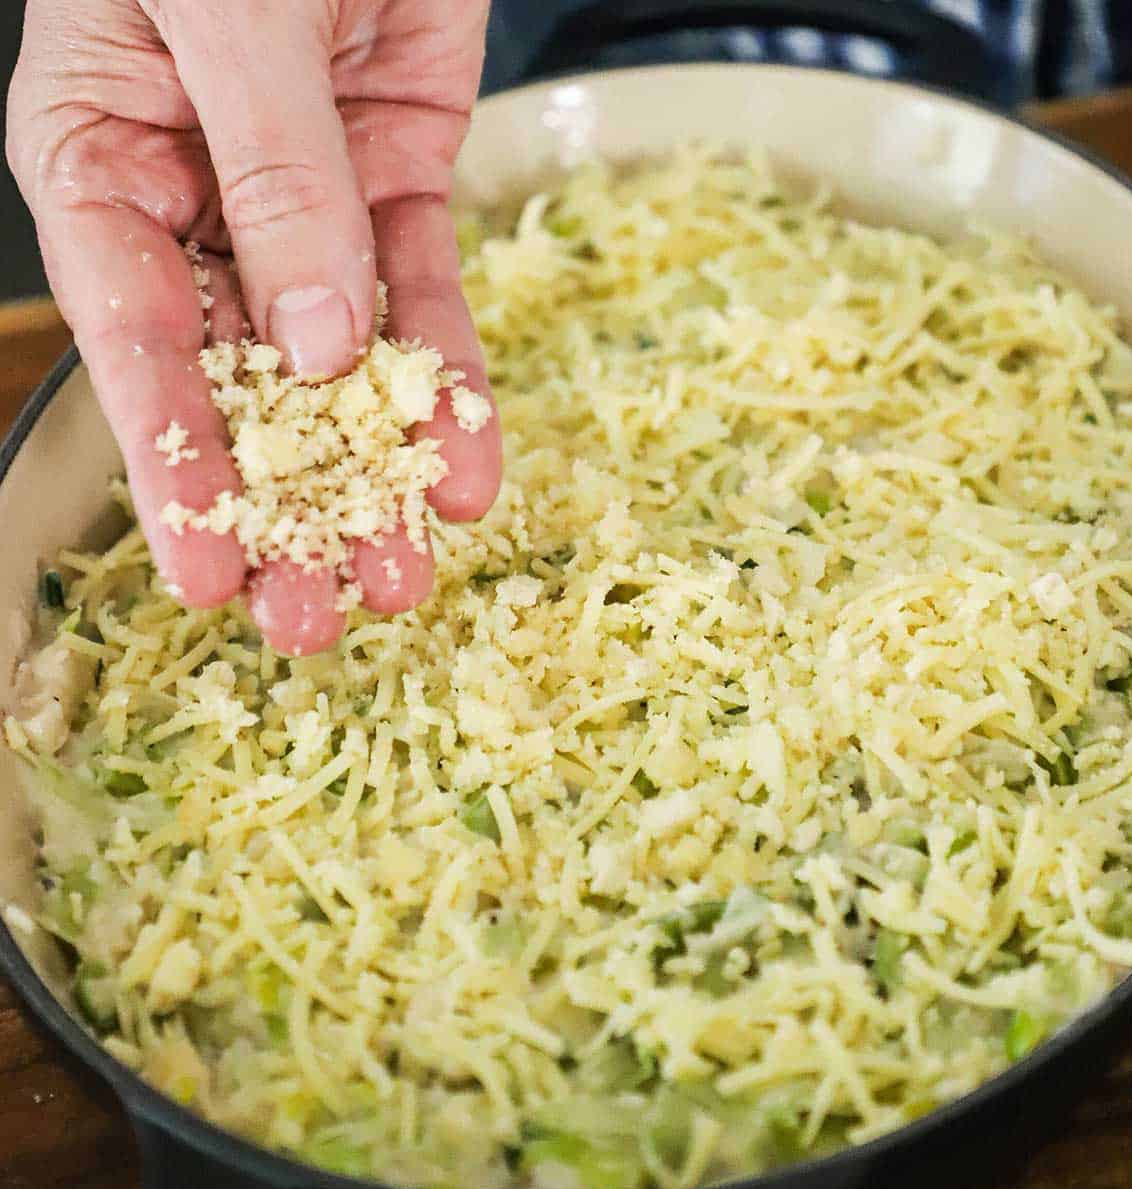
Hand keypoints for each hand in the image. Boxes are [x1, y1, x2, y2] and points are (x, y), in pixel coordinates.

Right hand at [6, 0, 501, 654]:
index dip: (178, 470)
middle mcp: (199, 203)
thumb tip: (317, 350)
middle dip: (288, 506)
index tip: (209, 580)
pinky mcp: (400, 187)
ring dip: (378, 476)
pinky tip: (469, 472)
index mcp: (102, 163)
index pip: (136, 345)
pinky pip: (428, 302)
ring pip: (344, 368)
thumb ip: (278, 182)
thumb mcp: (228, 13)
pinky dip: (451, 386)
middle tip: (319, 623)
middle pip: (244, 386)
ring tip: (405, 579)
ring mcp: (305, 206)